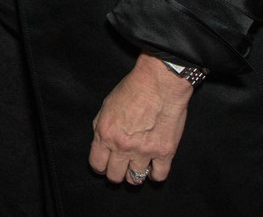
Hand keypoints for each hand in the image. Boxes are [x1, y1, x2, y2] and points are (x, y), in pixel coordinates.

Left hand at [89, 53, 192, 184]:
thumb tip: (100, 144)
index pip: (97, 165)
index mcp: (105, 134)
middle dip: (116, 173)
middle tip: (121, 167)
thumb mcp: (106, 106)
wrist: (158, 83)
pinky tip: (153, 167)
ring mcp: (144, 151)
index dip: (100, 167)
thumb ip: (101, 127)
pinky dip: (155, 174)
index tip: (104, 166)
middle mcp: (123, 146)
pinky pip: (159, 176)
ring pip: (135, 179)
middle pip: (115, 176)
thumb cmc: (132, 90)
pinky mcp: (165, 152)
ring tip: (137, 166)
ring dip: (135, 174)